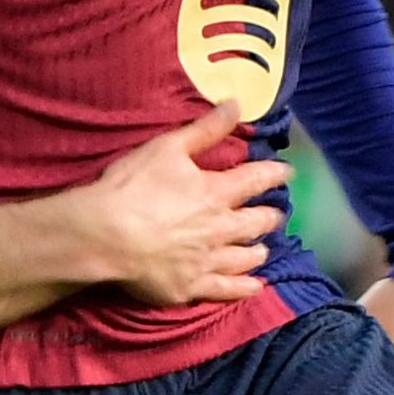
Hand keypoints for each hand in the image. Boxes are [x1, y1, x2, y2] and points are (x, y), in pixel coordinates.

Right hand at [61, 120, 288, 304]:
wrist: (105, 235)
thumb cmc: (132, 187)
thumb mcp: (168, 147)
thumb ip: (205, 129)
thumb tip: (237, 104)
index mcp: (215, 192)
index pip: (255, 179)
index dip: (274, 174)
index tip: (288, 173)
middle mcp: (220, 228)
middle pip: (254, 223)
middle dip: (268, 217)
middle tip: (277, 215)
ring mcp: (207, 261)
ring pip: (243, 257)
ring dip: (256, 251)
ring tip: (263, 250)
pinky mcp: (190, 287)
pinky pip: (225, 290)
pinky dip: (243, 288)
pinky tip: (254, 287)